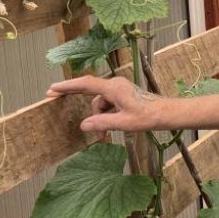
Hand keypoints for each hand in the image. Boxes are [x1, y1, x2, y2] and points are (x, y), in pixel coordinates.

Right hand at [47, 75, 163, 137]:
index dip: (68, 86)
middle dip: (74, 95)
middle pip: (90, 90)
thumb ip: (102, 123)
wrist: (165, 113)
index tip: (53, 88)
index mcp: (114, 88)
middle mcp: (115, 85)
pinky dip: (105, 115)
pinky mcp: (122, 95)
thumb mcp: (123, 123)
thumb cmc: (148, 116)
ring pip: (99, 103)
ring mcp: (119, 89)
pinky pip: (107, 104)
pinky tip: (110, 128)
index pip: (86, 84)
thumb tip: (84, 125)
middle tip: (53, 97)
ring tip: (104, 134)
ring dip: (98, 117)